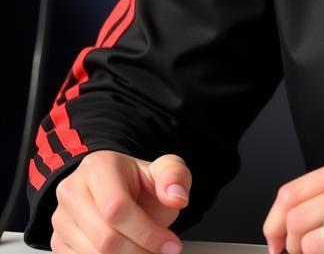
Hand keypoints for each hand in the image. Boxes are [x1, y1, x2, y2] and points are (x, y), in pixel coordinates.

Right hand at [50, 151, 190, 253]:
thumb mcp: (164, 170)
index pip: (117, 208)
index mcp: (97, 166)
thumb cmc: (139, 183)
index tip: (170, 244)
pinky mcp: (58, 243)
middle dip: (138, 251)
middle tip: (160, 252)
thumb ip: (175, 177)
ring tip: (146, 251)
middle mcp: (72, 191)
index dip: (146, 232)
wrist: (120, 191)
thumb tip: (176, 197)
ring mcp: (61, 219)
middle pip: (104, 238)